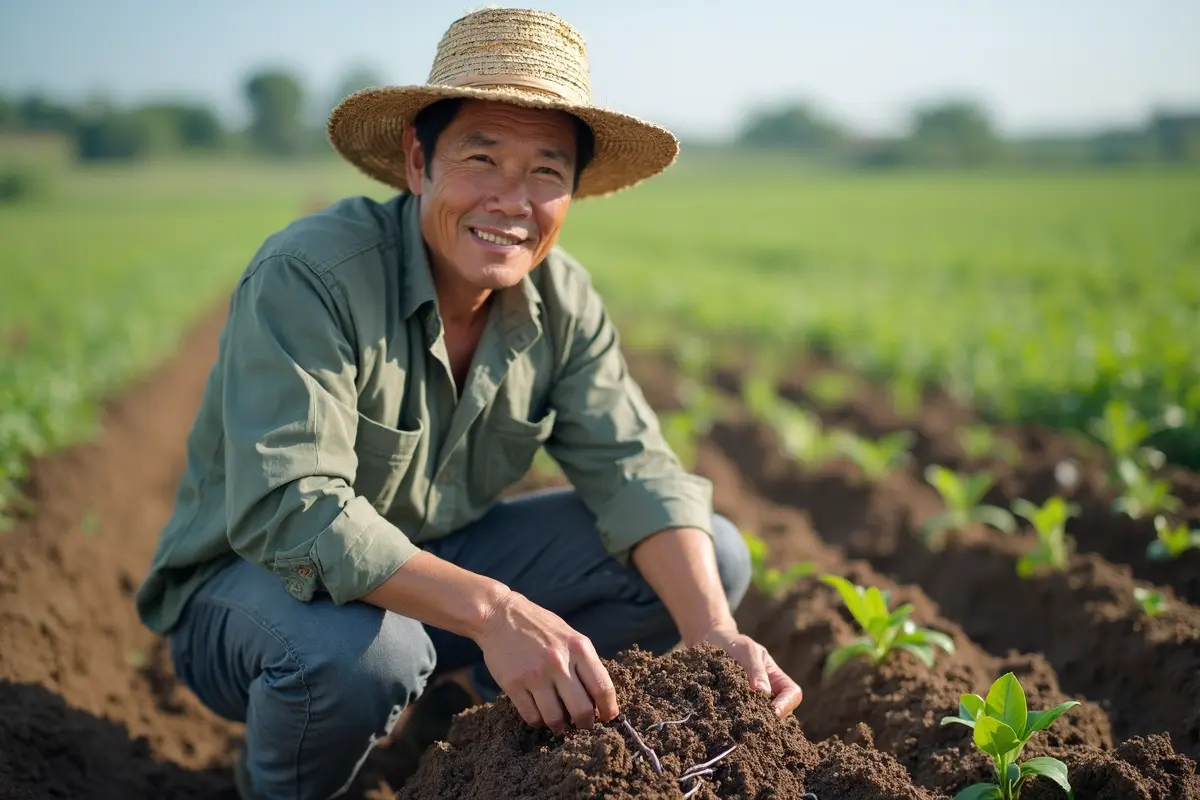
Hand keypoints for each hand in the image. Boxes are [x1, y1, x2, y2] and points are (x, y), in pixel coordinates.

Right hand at [475, 590, 618, 733]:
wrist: (500, 615)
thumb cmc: (539, 626)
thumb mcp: (569, 636)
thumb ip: (584, 662)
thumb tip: (599, 697)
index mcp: (579, 648)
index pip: (603, 688)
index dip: (609, 710)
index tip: (607, 719)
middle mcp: (559, 662)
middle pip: (582, 710)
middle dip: (585, 724)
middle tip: (582, 726)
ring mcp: (536, 675)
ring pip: (555, 718)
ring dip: (560, 727)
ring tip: (559, 725)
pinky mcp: (514, 684)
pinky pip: (532, 716)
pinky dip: (538, 721)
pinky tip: (538, 714)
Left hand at [703, 625, 802, 716]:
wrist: (714, 643)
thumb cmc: (736, 644)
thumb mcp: (748, 650)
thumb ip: (756, 669)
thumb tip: (764, 692)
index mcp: (777, 678)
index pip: (793, 694)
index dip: (787, 704)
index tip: (773, 711)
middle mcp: (769, 694)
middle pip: (780, 712)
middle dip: (768, 717)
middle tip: (752, 719)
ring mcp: (753, 702)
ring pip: (760, 719)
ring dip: (751, 721)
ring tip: (737, 719)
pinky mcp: (737, 709)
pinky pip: (741, 719)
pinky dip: (735, 720)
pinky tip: (724, 718)